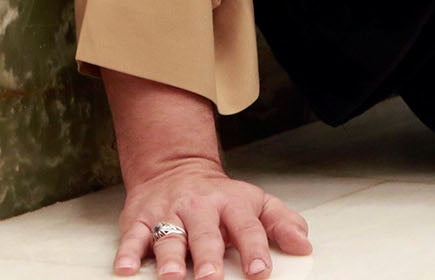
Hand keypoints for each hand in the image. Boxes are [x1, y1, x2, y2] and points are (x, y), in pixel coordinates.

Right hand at [114, 156, 310, 277]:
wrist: (177, 169)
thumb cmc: (221, 197)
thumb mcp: (256, 203)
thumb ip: (281, 223)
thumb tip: (304, 245)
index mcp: (232, 204)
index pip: (247, 227)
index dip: (254, 249)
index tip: (260, 271)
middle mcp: (200, 208)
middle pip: (205, 234)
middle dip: (208, 257)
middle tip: (211, 279)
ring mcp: (169, 214)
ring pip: (169, 237)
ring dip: (170, 258)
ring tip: (173, 277)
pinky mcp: (140, 221)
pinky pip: (132, 238)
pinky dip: (127, 253)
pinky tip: (126, 269)